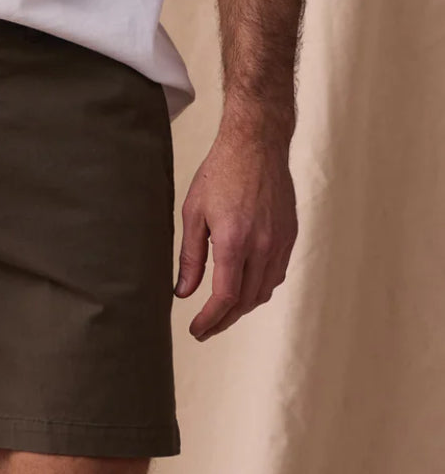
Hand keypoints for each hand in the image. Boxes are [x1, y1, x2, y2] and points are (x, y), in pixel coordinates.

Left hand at [174, 125, 297, 340]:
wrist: (257, 143)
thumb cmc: (221, 173)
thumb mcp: (193, 214)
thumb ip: (190, 258)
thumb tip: (183, 293)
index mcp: (234, 241)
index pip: (224, 298)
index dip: (210, 320)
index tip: (197, 331)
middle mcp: (262, 246)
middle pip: (245, 301)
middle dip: (224, 321)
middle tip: (206, 329)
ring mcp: (279, 241)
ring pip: (263, 291)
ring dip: (242, 308)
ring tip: (222, 313)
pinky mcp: (289, 235)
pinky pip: (276, 274)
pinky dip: (259, 289)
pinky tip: (244, 289)